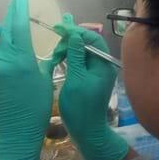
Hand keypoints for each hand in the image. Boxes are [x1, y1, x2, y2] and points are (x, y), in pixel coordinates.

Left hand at [0, 0, 58, 159]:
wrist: (16, 129)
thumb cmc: (37, 106)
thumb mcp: (46, 79)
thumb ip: (47, 60)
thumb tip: (57, 47)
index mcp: (22, 58)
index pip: (18, 24)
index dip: (20, 5)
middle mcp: (2, 58)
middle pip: (3, 27)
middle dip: (10, 12)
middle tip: (15, 2)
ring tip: (1, 28)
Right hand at [54, 25, 127, 159]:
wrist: (87, 131)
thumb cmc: (80, 107)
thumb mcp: (76, 79)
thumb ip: (75, 56)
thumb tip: (74, 35)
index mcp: (103, 64)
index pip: (93, 38)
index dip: (76, 31)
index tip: (59, 28)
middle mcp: (102, 65)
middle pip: (88, 43)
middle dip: (70, 41)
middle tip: (55, 48)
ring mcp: (96, 72)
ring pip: (82, 52)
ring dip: (68, 50)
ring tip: (55, 56)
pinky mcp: (89, 78)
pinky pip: (80, 62)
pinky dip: (69, 58)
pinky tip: (58, 59)